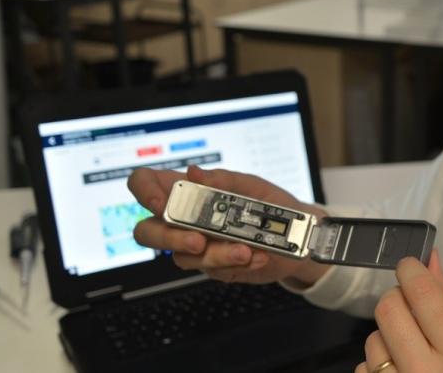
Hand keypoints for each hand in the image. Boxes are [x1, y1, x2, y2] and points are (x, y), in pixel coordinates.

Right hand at [128, 165, 330, 285]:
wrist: (298, 234)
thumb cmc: (270, 203)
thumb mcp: (252, 185)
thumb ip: (223, 180)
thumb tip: (194, 172)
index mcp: (188, 190)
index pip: (145, 184)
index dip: (144, 192)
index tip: (163, 203)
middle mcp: (185, 219)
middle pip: (147, 231)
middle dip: (168, 239)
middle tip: (198, 240)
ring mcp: (197, 246)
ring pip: (182, 257)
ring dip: (215, 254)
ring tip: (246, 249)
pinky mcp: (214, 266)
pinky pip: (212, 270)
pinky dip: (235, 263)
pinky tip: (257, 255)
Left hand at [356, 250, 442, 372]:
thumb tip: (429, 258)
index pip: (422, 293)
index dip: (409, 270)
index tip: (408, 268)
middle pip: (388, 308)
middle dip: (396, 302)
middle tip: (411, 314)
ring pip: (371, 338)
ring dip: (386, 339)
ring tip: (408, 354)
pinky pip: (361, 368)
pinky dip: (375, 367)